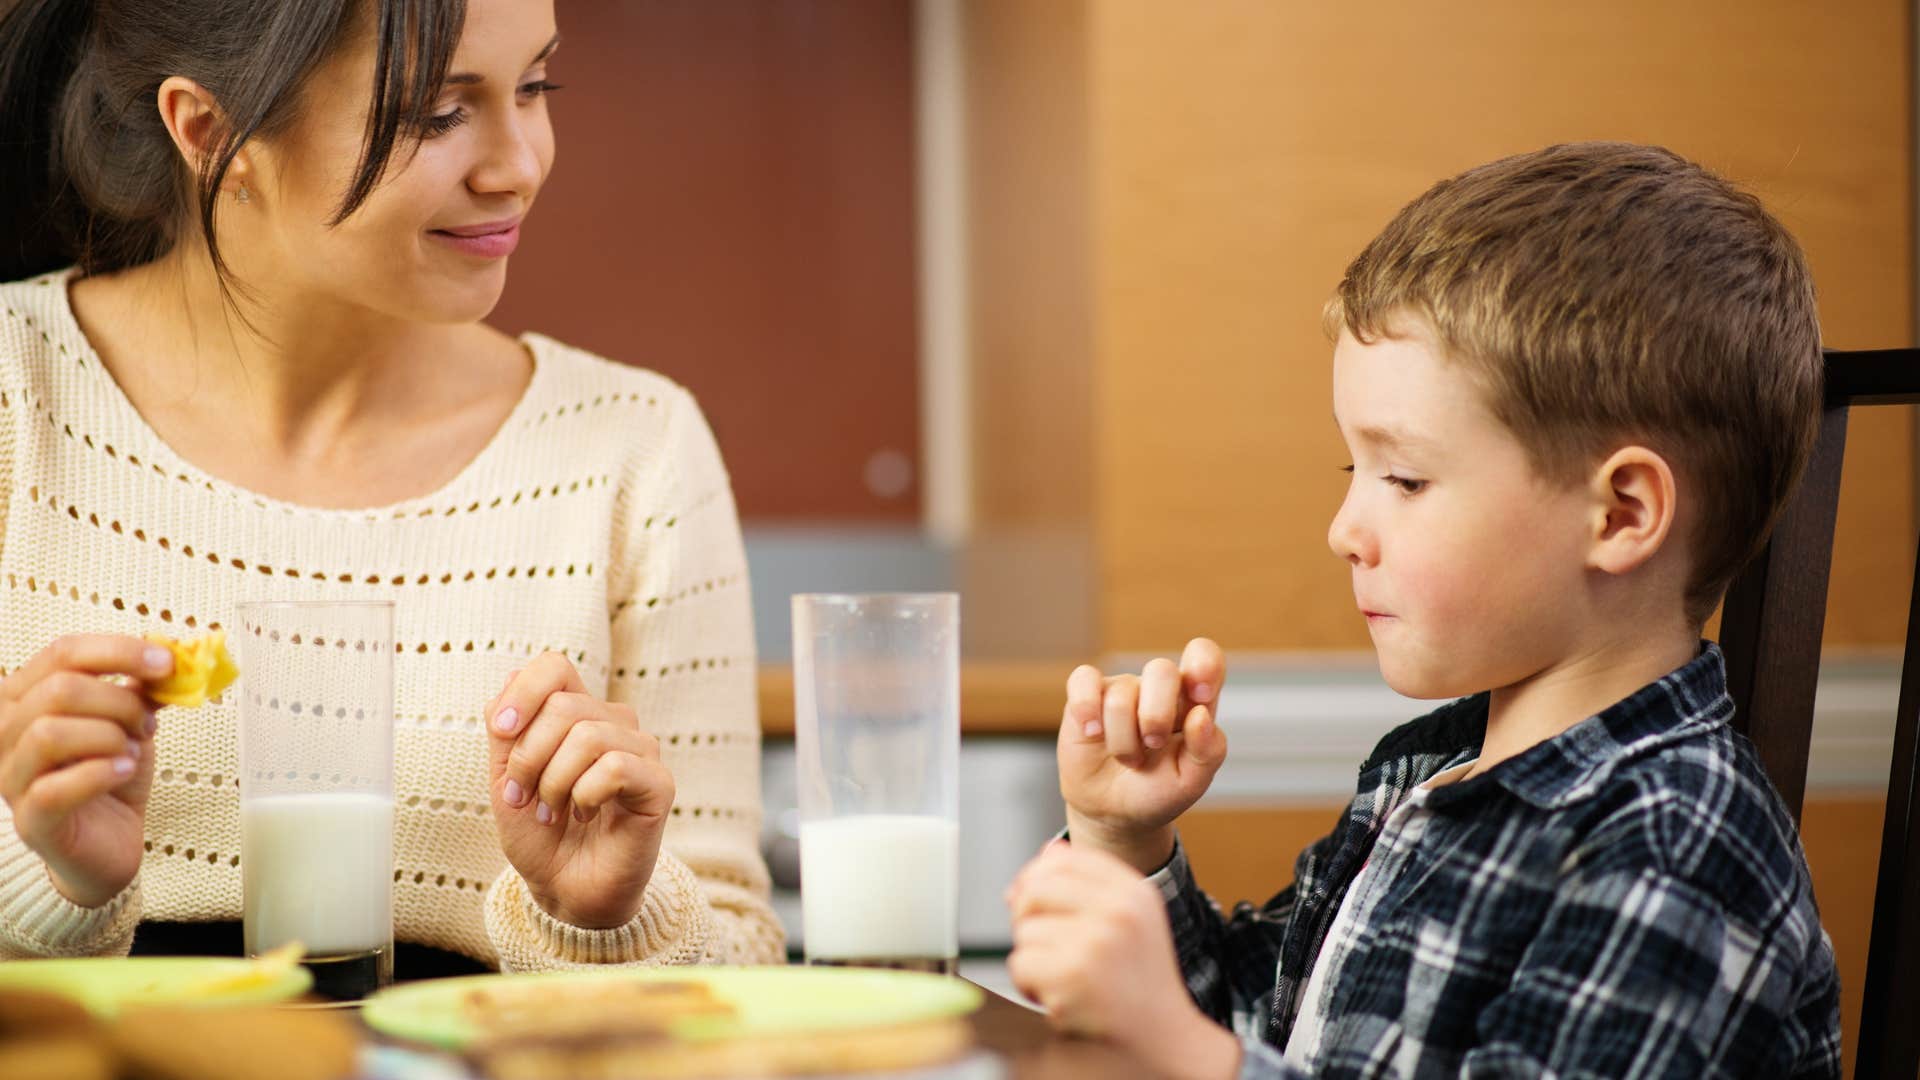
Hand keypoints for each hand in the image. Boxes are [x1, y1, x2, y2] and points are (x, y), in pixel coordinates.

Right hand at [0, 635, 170, 907]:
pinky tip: (123, 771)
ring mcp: (11, 778)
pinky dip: (100, 773)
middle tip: (147, 723)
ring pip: (49, 733)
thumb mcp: (130, 721)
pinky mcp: (30, 820)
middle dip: (119, 702)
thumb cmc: (111, 774)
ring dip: (107, 737)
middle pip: (59, 690)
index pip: (62, 652)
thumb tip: (169, 655)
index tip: (167, 663)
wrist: (111, 842)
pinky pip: (54, 788)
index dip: (118, 651)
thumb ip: (141, 688)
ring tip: (130, 752)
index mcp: (25, 698)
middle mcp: (5, 734)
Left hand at [486, 652, 673, 927]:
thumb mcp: (505, 780)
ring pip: (588, 736)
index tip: (501, 731)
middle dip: (529, 757)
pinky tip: (586, 814)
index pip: (556, 666)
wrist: (564, 889)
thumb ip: (505, 731)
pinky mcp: (659, 784)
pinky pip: (614, 767)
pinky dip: (585, 795)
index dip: (523, 692)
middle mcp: (614, 724)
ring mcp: (641, 751)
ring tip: (555, 812)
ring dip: (555, 782)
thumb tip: (511, 677)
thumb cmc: (540, 835)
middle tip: (525, 797)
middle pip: (563, 705)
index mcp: (578, 714)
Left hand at [1005, 841, 1240, 1079]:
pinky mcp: (1072, 976)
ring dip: (1032, 959)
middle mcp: (1118, 911)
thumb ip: (1087, 886)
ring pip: (1024, 930)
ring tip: (1063, 978)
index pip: (1064, 858)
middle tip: (1045, 945)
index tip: (1037, 903)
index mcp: (1133, 892)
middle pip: (1035, 888)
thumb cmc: (1140, 982)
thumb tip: (1039, 861)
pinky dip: (1030, 986)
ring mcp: (1096, 942)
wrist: (1164, 1039)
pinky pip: (1021, 964)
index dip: (1037, 877)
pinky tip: (1059, 996)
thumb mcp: (1129, 921)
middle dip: (1027, 917)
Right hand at [1059, 638, 1226, 871]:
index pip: (1205, 656)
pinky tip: (1092, 733)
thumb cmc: (1157, 791)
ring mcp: (1121, 689)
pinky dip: (1087, 709)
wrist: (1112, 813)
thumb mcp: (1191, 782)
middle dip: (1156, 716)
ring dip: (1123, 740)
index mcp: (1192, 702)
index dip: (1204, 666)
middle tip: (1153, 745)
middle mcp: (1158, 689)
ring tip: (1127, 759)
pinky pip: (1084, 680)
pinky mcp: (1086, 695)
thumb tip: (1200, 714)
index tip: (1200, 699)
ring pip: (1121, 695)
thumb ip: (1208, 750)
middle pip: (1162, 669)